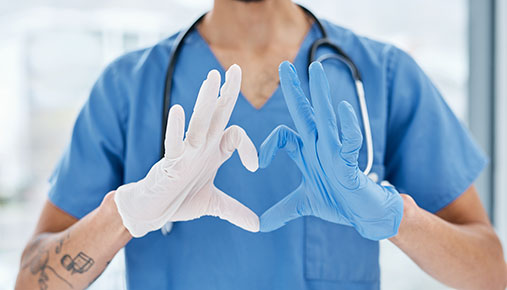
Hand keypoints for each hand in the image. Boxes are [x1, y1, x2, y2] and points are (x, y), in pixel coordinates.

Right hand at [115, 65, 258, 237]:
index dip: (250, 148)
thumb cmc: (180, 201)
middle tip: (237, 69)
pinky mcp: (170, 162)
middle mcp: (201, 147)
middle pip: (217, 115)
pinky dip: (176, 128)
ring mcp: (186, 152)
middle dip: (227, 93)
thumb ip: (235, 211)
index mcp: (213, 153)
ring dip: (206, 101)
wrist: (154, 211)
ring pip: (198, 122)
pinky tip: (178, 110)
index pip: (236, 136)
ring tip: (212, 78)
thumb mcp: (214, 205)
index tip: (255, 167)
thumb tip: (258, 225)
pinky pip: (173, 142)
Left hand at [259, 61, 402, 239]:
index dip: (267, 145)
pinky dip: (347, 125)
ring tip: (315, 69)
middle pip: (304, 113)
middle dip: (293, 91)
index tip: (257, 164)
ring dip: (320, 94)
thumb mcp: (303, 205)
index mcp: (307, 153)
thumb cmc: (338, 203)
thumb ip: (282, 211)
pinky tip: (342, 109)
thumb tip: (260, 225)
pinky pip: (350, 140)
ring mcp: (335, 151)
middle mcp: (320, 146)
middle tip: (283, 65)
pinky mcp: (351, 162)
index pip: (284, 136)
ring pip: (325, 118)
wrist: (363, 215)